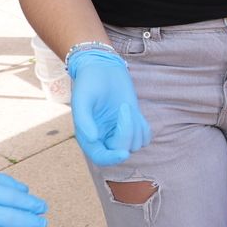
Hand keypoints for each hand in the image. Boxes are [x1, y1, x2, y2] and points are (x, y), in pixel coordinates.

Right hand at [68, 49, 151, 165]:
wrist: (103, 68)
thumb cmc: (89, 82)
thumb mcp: (82, 99)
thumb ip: (84, 120)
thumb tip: (93, 139)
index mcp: (88, 136)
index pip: (101, 158)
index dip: (112, 159)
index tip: (124, 153)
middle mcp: (104, 138)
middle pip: (121, 150)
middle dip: (127, 131)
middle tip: (124, 107)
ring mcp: (119, 132)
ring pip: (136, 144)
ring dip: (135, 126)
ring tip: (126, 106)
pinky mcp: (133, 125)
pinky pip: (145, 137)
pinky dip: (143, 127)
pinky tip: (135, 112)